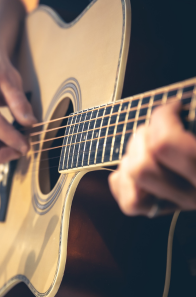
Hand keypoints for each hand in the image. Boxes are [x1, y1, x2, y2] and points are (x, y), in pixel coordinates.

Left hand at [109, 100, 195, 216]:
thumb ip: (191, 122)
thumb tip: (175, 107)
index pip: (164, 145)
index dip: (162, 117)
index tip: (175, 106)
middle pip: (142, 167)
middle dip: (142, 136)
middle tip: (159, 126)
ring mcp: (181, 202)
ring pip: (134, 182)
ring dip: (132, 154)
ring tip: (149, 142)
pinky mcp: (167, 207)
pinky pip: (130, 201)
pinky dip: (124, 179)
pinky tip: (137, 162)